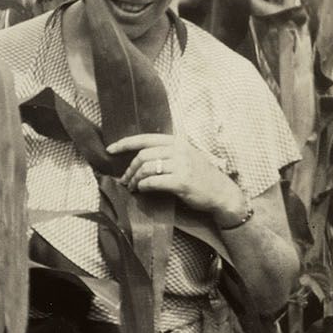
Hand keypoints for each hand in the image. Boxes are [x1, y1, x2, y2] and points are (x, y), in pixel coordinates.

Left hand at [107, 132, 245, 218]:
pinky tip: (142, 190)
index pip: (146, 139)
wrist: (222, 193)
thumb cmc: (200, 176)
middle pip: (142, 156)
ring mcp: (181, 165)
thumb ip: (166, 153)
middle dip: (130, 169)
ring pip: (146, 169)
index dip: (125, 143)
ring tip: (132, 187)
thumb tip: (139, 158)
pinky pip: (153, 182)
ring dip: (134, 179)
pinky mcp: (181, 181)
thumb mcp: (186, 157)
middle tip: (125, 179)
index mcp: (178, 142)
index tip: (110, 150)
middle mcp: (179, 150)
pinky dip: (143, 186)